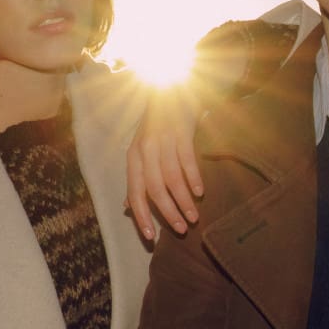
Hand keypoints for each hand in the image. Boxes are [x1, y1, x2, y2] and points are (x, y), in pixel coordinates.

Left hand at [126, 85, 203, 239]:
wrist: (170, 90)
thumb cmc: (157, 126)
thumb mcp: (142, 151)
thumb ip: (137, 178)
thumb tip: (128, 207)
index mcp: (133, 158)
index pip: (135, 193)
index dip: (142, 217)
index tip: (152, 238)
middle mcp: (144, 150)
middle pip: (154, 190)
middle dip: (168, 213)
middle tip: (182, 230)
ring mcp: (162, 140)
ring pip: (171, 178)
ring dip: (183, 201)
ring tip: (194, 217)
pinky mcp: (180, 131)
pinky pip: (186, 159)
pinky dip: (193, 178)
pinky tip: (200, 192)